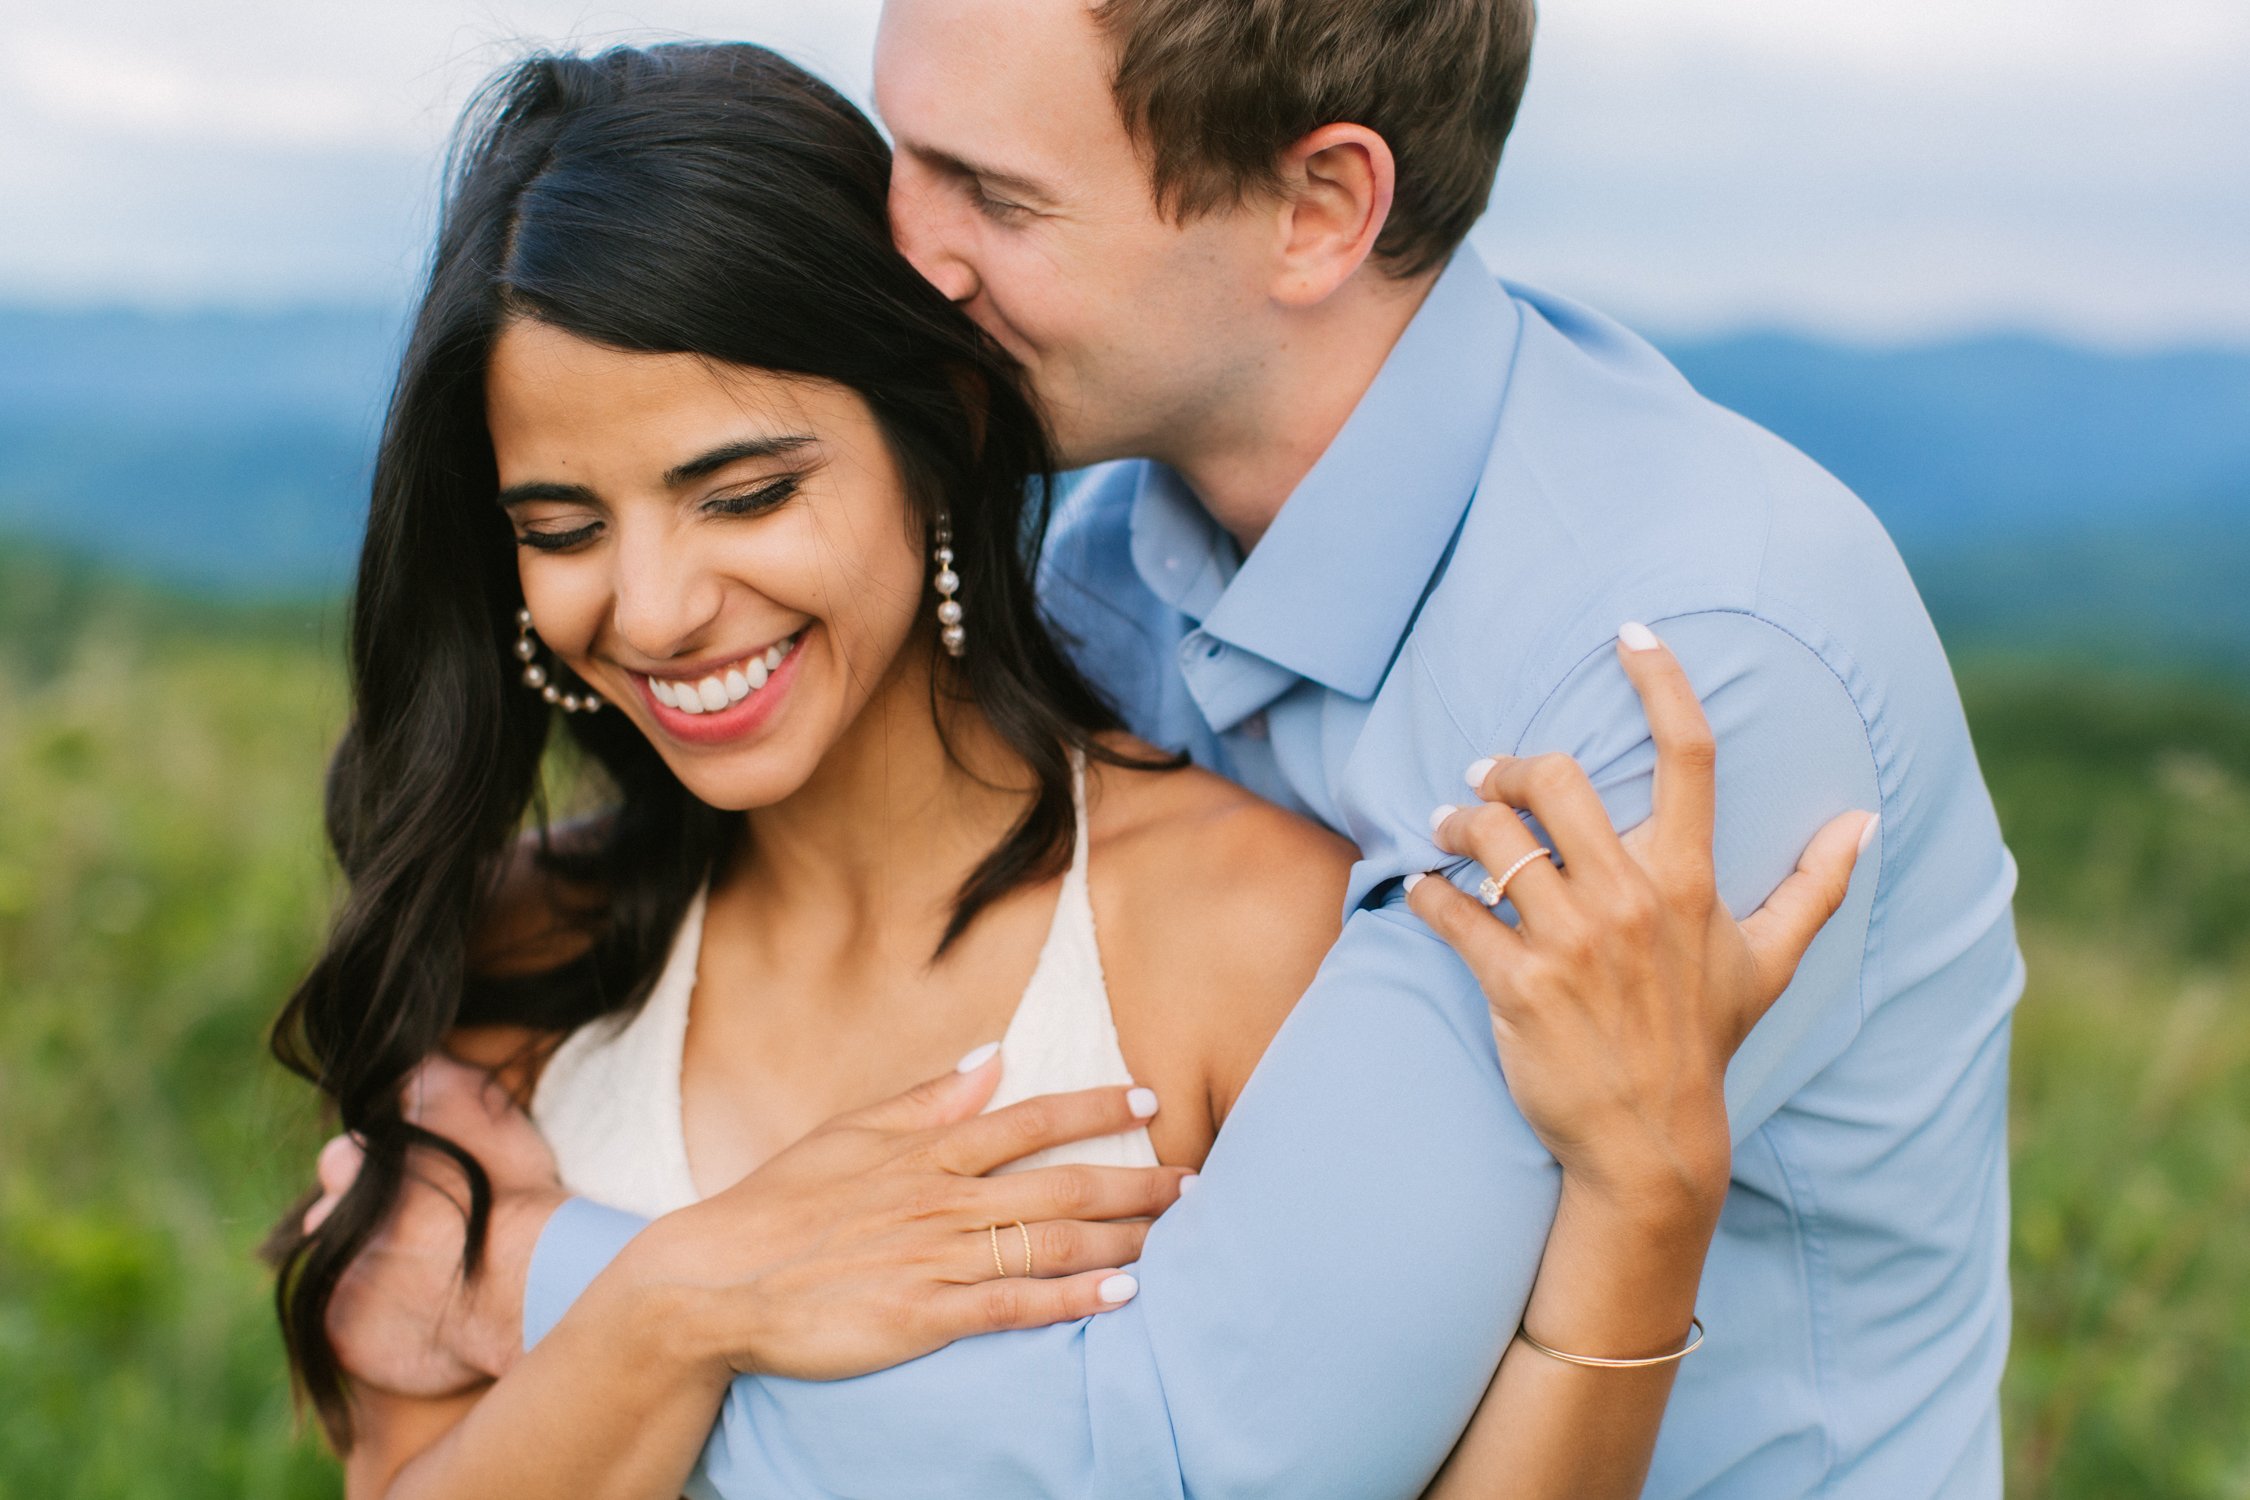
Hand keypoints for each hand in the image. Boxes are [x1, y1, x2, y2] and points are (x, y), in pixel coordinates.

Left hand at [302, 1055, 566, 1397]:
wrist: (532, 1281)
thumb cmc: (514, 1192)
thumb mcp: (481, 1107)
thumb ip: (433, 1074)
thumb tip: (412, 1054)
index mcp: (354, 1163)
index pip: (342, 1162)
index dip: (382, 1173)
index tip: (422, 1187)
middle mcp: (329, 1219)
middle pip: (330, 1215)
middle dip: (363, 1219)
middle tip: (422, 1233)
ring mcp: (331, 1279)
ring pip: (336, 1268)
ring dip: (364, 1270)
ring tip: (423, 1279)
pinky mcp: (338, 1334)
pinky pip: (342, 1325)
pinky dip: (372, 1323)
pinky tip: (420, 1315)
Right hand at [620, 1048, 1192, 1381]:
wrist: (714, 1279)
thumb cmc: (778, 1204)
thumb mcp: (847, 1132)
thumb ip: (927, 1098)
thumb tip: (993, 1056)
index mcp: (925, 1151)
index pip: (1028, 1120)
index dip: (1095, 1109)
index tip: (1149, 1100)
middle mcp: (941, 1200)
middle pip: (1060, 1185)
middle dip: (1136, 1181)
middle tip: (1196, 1180)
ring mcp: (934, 1259)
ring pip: (1049, 1243)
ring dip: (1122, 1237)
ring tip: (1178, 1235)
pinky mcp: (922, 1316)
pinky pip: (1012, 1305)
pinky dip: (1072, 1298)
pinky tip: (1122, 1294)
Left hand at [1409, 623, 1873, 1224]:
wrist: (1650, 1142)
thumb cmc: (1702, 1042)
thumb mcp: (1768, 963)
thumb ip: (1814, 886)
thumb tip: (1866, 820)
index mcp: (1691, 881)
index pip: (1689, 754)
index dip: (1661, 680)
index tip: (1630, 633)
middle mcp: (1631, 900)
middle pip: (1558, 778)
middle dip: (1511, 765)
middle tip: (1489, 776)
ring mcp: (1571, 943)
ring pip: (1494, 837)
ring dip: (1458, 821)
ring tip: (1448, 827)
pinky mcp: (1515, 985)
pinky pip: (1451, 912)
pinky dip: (1428, 892)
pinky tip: (1424, 891)